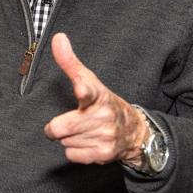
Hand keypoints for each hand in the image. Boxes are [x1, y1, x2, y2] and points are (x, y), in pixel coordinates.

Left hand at [43, 33, 149, 166]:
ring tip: (84, 131)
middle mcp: (102, 116)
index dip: (83, 90)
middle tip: (68, 122)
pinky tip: (87, 142)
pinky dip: (75, 151)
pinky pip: (71, 154)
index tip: (80, 89)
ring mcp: (104, 136)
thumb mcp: (90, 81)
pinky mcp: (103, 154)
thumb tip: (57, 37)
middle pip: (60, 127)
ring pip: (64, 141)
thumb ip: (70, 63)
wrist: (134, 132)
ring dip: (69, 138)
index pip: (88, 91)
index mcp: (97, 95)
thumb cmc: (104, 103)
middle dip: (57, 127)